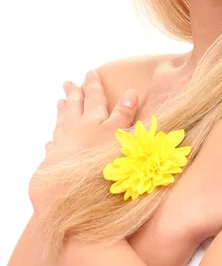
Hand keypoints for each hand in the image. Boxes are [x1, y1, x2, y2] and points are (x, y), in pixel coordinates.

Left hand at [29, 71, 137, 217]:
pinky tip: (49, 140)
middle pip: (74, 107)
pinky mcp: (53, 165)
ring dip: (62, 112)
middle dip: (73, 93)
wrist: (67, 193)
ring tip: (59, 102)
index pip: (94, 98)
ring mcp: (62, 147)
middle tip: (67, 82)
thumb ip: (124, 114)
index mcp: (93, 121)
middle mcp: (75, 130)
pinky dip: (52, 141)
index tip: (90, 72)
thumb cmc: (99, 163)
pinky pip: (52, 147)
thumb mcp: (119, 135)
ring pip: (61, 124)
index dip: (93, 85)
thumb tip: (129, 92)